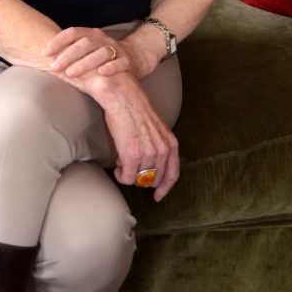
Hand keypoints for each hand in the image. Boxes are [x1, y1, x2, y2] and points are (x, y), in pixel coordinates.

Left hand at [43, 26, 150, 80]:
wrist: (134, 57)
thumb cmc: (101, 55)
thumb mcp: (87, 49)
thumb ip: (70, 49)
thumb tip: (42, 55)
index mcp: (91, 34)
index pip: (73, 32)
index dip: (58, 41)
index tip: (44, 52)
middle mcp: (103, 39)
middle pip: (84, 43)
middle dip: (67, 55)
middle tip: (53, 67)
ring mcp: (116, 49)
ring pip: (100, 53)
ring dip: (84, 63)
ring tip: (70, 74)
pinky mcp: (127, 61)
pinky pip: (120, 63)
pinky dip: (111, 67)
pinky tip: (101, 73)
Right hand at [59, 66, 179, 202]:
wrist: (122, 95)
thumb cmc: (134, 108)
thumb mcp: (155, 127)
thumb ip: (158, 146)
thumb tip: (150, 167)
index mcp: (171, 142)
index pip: (173, 173)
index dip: (165, 187)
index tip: (157, 196)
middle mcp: (163, 150)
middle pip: (154, 179)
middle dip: (141, 178)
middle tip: (130, 169)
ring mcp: (148, 154)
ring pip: (138, 179)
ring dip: (128, 173)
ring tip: (122, 159)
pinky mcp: (132, 155)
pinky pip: (127, 178)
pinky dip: (121, 175)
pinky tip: (117, 165)